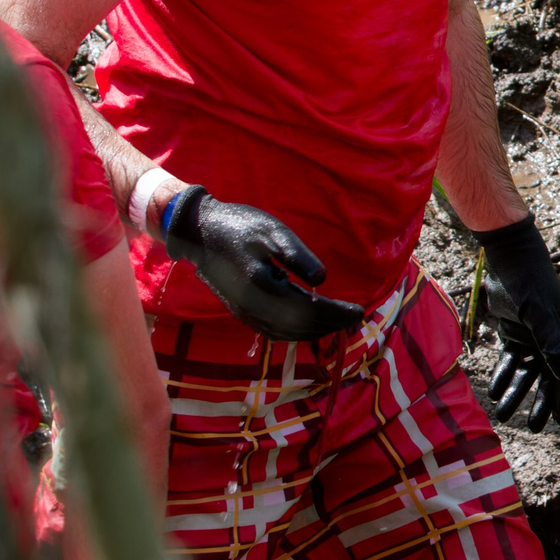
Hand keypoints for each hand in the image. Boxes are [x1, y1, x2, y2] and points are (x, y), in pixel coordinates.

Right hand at [161, 189, 363, 341]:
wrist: (199, 231)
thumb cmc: (240, 226)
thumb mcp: (273, 231)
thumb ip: (298, 256)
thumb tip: (322, 280)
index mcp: (263, 284)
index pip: (309, 309)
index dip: (336, 313)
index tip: (359, 310)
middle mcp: (253, 305)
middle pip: (299, 327)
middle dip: (331, 324)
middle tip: (355, 318)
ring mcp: (244, 312)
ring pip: (285, 334)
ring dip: (315, 332)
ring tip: (338, 323)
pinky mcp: (240, 311)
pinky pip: (271, 331)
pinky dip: (295, 332)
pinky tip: (310, 324)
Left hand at [477, 216, 559, 428]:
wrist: (508, 254)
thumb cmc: (525, 281)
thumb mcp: (535, 309)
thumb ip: (548, 338)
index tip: (559, 421)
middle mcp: (549, 338)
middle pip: (546, 378)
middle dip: (540, 403)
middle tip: (534, 428)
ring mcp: (531, 335)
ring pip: (526, 372)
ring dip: (517, 393)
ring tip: (503, 415)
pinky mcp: (513, 331)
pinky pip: (510, 360)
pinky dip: (503, 375)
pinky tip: (494, 390)